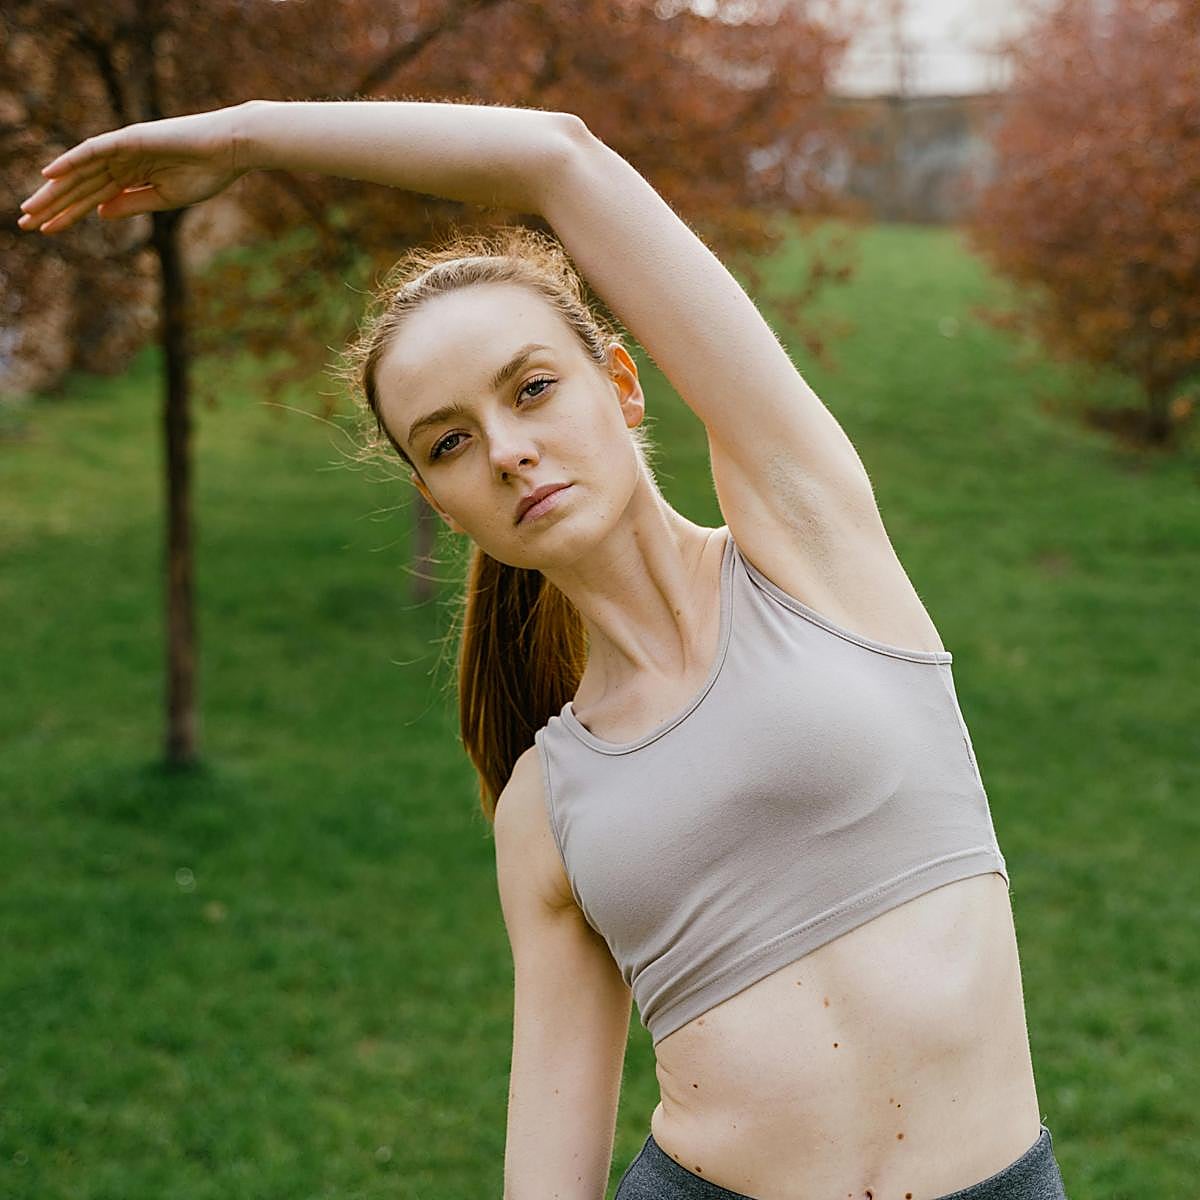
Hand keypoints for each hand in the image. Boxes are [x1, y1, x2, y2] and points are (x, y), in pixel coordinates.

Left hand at [17, 104, 248, 234]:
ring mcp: (123, 149)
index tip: (47, 231)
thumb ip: (132, 204)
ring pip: (81, 172)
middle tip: (25, 224)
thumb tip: (99, 212)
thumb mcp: (166, 198)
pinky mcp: (129, 139)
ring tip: (30, 208)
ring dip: (54, 190)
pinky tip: (49, 175)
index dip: (69, 214)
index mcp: (133, 177)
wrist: (229, 150)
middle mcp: (122, 161)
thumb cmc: (208, 173)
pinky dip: (71, 161)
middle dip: (53, 205)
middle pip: (80, 186)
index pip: (93, 198)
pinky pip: (93, 150)